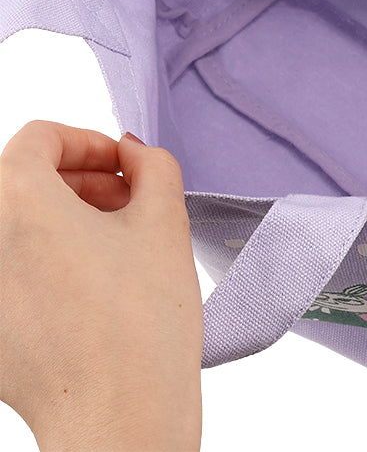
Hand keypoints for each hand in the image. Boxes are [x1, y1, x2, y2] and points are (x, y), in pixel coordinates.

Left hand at [0, 121, 202, 450]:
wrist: (123, 415)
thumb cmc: (142, 322)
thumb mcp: (165, 220)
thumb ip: (153, 165)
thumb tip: (134, 154)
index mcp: (17, 203)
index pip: (38, 137)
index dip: (88, 141)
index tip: (121, 163)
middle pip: (25, 180)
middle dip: (82, 179)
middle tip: (129, 201)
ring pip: (21, 225)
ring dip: (68, 217)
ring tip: (120, 242)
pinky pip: (15, 269)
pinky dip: (52, 257)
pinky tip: (101, 281)